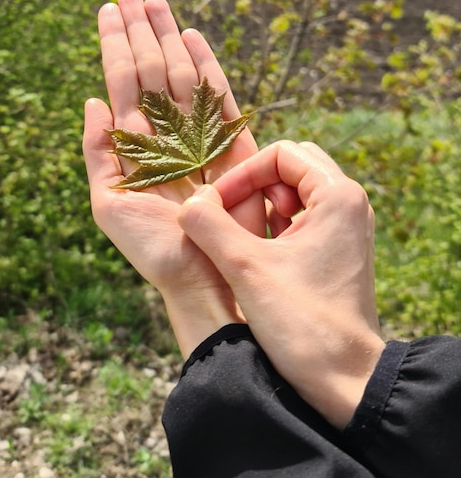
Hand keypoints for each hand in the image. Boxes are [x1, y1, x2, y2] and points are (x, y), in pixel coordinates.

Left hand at [83, 0, 265, 356]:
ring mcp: (196, 133)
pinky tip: (192, 38)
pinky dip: (206, 64)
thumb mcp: (109, 204)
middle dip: (140, 31)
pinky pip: (217, 94)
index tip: (109, 11)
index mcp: (134, 144)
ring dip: (168, 37)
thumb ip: (98, 152)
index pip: (121, 82)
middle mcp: (165, 132)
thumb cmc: (153, 248)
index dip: (115, 46)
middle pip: (149, 69)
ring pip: (179, 73)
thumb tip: (91, 101)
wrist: (201, 275)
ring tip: (155, 2)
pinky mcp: (229, 141)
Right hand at [178, 140, 384, 427]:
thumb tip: (188, 203)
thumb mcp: (245, 268)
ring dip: (258, 206)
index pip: (281, 154)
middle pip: (289, 167)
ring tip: (236, 236)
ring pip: (292, 192)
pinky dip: (269, 225)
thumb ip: (208, 226)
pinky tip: (251, 253)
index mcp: (338, 196)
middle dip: (251, 185)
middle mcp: (347, 205)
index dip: (243, 174)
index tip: (217, 205)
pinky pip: (297, 218)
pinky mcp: (334, 251)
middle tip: (227, 215)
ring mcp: (343, 228)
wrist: (343, 381)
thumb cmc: (302, 323)